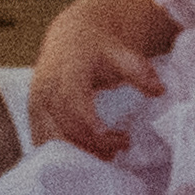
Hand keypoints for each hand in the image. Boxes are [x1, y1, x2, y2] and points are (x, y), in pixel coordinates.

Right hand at [26, 0, 183, 156]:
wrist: (70, 37)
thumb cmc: (98, 48)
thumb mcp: (121, 53)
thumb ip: (139, 71)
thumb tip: (160, 90)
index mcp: (66, 73)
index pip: (76, 107)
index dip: (96, 129)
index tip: (123, 139)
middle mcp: (45, 91)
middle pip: (65, 130)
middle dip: (94, 147)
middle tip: (121, 148)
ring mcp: (36, 106)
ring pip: (52, 143)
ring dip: (80, 155)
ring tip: (108, 154)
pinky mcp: (34, 117)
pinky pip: (45, 144)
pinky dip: (66, 156)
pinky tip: (89, 155)